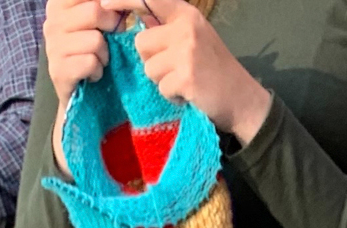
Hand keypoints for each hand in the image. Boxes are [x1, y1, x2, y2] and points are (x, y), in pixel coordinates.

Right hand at [45, 0, 116, 102]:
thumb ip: (105, 6)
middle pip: (94, 11)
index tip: (115, 12)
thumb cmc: (90, 51)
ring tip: (98, 60)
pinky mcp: (59, 70)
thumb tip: (123, 2)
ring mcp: (53, 46)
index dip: (108, 2)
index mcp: (59, 4)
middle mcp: (52, 21)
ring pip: (95, 40)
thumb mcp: (97, 22)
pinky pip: (91, 63)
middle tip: (111, 39)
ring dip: (105, 54)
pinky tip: (92, 74)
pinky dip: (98, 71)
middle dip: (112, 26)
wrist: (78, 93)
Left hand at [132, 0, 270, 144]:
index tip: (104, 2)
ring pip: (148, 68)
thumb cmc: (215, 70)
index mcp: (186, 14)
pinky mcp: (186, 76)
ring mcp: (186, 51)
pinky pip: (161, 88)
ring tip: (183, 82)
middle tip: (174, 70)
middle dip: (151, 61)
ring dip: (161, 81)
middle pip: (141, 43)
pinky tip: (189, 95)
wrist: (242, 99)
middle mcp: (186, 27)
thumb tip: (138, 20)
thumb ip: (167, 28)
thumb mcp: (193, 38)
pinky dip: (172, 97)